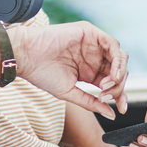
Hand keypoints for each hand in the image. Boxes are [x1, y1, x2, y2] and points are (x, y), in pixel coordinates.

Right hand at [10, 21, 128, 117]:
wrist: (25, 57)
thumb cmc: (42, 75)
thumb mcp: (71, 92)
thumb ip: (92, 102)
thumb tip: (112, 114)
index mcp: (91, 72)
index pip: (113, 83)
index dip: (120, 95)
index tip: (121, 109)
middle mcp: (95, 58)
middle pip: (120, 71)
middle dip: (118, 86)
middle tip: (106, 95)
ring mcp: (93, 45)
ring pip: (120, 57)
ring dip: (119, 73)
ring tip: (107, 85)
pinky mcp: (90, 33)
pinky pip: (112, 44)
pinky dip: (116, 60)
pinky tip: (111, 74)